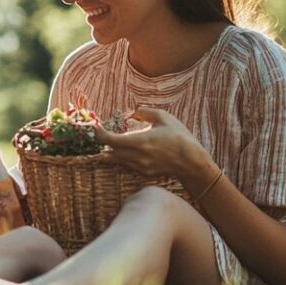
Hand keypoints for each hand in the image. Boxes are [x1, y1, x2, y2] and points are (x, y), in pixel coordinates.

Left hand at [93, 107, 210, 179]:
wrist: (192, 162)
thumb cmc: (178, 136)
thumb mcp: (163, 117)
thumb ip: (143, 112)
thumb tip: (132, 113)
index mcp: (139, 141)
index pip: (109, 140)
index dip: (98, 134)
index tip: (94, 127)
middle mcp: (136, 156)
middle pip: (108, 151)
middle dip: (101, 142)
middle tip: (98, 133)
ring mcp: (139, 167)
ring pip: (115, 159)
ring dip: (110, 150)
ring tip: (108, 140)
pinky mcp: (143, 173)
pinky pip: (126, 164)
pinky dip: (121, 156)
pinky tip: (124, 149)